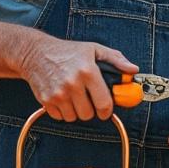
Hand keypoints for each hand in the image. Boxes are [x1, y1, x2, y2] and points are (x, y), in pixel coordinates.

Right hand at [19, 36, 136, 121]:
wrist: (35, 53)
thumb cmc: (67, 51)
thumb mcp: (94, 49)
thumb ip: (116, 60)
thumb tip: (133, 70)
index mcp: (88, 72)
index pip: (104, 104)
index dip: (107, 110)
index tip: (106, 109)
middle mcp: (72, 84)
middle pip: (89, 114)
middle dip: (91, 109)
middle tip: (88, 99)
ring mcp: (58, 94)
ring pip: (74, 117)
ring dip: (76, 111)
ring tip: (74, 97)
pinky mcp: (46, 100)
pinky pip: (60, 117)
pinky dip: (63, 111)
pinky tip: (63, 98)